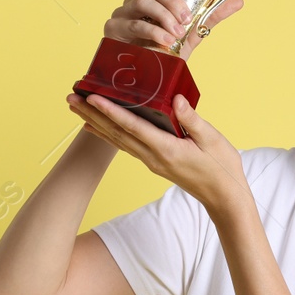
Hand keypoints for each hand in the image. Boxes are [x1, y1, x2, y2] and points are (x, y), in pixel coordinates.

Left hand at [66, 90, 247, 215]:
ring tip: (76, 108)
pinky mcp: (154, 162)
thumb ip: (191, 119)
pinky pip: (125, 146)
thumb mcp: (212, 139)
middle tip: (71, 98)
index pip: (132, 127)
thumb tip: (175, 99)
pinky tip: (95, 128)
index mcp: (166, 149)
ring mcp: (151, 162)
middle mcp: (153, 157)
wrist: (223, 197)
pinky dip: (107, 135)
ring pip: (117, 140)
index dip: (111, 111)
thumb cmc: (221, 167)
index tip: (92, 98)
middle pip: (116, 133)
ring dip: (94, 123)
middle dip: (92, 114)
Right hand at [104, 0, 244, 60]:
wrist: (155, 78)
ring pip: (143, 1)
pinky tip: (165, 41)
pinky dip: (154, 31)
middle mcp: (133, 0)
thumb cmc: (168, 51)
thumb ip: (211, 14)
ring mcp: (122, 14)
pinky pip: (135, 24)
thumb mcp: (192, 31)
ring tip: (177, 34)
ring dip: (165, 16)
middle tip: (186, 18)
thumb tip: (239, 1)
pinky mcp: (114, 30)